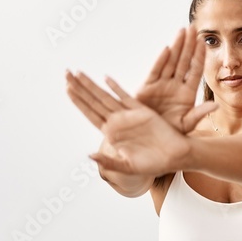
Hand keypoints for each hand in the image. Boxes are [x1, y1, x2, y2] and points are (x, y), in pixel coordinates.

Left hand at [66, 70, 190, 175]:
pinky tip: (106, 79)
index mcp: (112, 134)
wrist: (176, 157)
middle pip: (94, 101)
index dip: (78, 102)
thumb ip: (109, 163)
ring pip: (106, 96)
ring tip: (78, 72)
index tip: (67, 89)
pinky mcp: (143, 111)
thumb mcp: (128, 167)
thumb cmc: (153, 164)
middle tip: (66, 73)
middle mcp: (118, 122)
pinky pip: (126, 97)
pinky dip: (117, 88)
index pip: (90, 114)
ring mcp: (129, 115)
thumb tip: (89, 155)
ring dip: (92, 85)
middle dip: (79, 87)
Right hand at [132, 26, 215, 131]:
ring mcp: (161, 86)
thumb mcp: (186, 124)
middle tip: (194, 27)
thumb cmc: (170, 134)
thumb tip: (216, 105)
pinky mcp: (147, 88)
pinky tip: (168, 49)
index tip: (205, 42)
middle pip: (184, 61)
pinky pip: (155, 72)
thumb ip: (199, 114)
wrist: (149, 140)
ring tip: (182, 31)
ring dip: (177, 47)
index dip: (200, 56)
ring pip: (171, 62)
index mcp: (187, 94)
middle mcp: (175, 86)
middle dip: (189, 45)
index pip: (196, 70)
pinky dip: (161, 61)